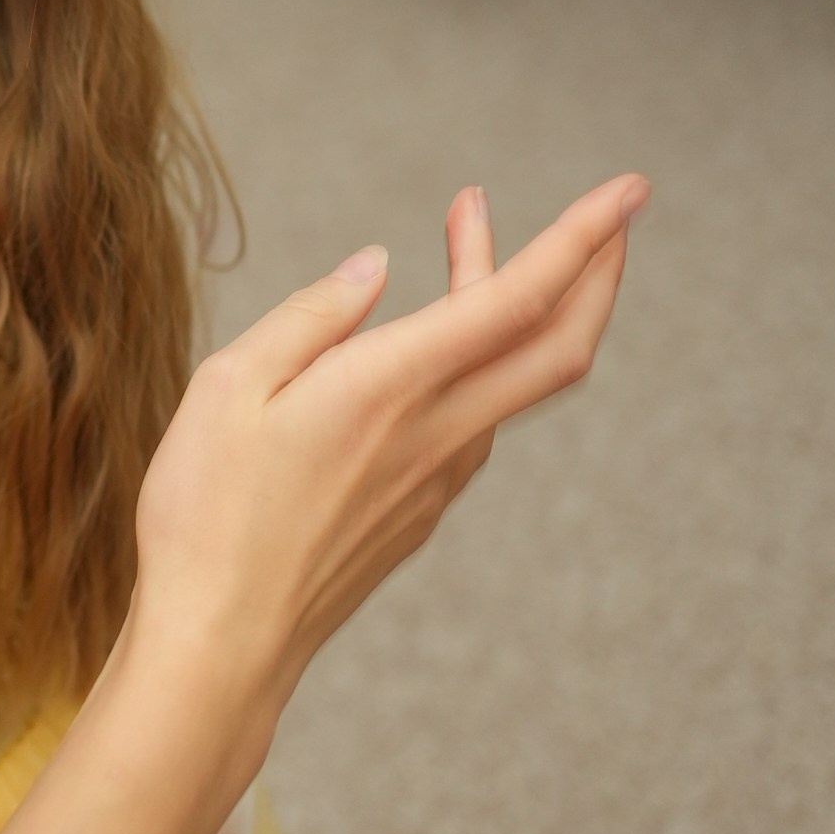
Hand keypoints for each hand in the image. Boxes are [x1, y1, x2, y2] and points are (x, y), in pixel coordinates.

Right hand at [125, 175, 645, 783]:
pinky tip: (431, 348)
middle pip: (561, 345)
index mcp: (391, 385)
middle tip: (608, 216)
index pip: (518, 296)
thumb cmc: (206, 515)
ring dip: (518, 307)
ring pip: (517, 380)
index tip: (628, 189)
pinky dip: (480, 362)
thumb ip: (312, 318)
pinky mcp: (419, 511)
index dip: (582, 236)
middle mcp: (436, 431)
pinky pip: (476, 421)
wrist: (221, 644)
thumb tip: (376, 267)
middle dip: (597, 271)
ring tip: (463, 245)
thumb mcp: (230, 387)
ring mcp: (436, 478)